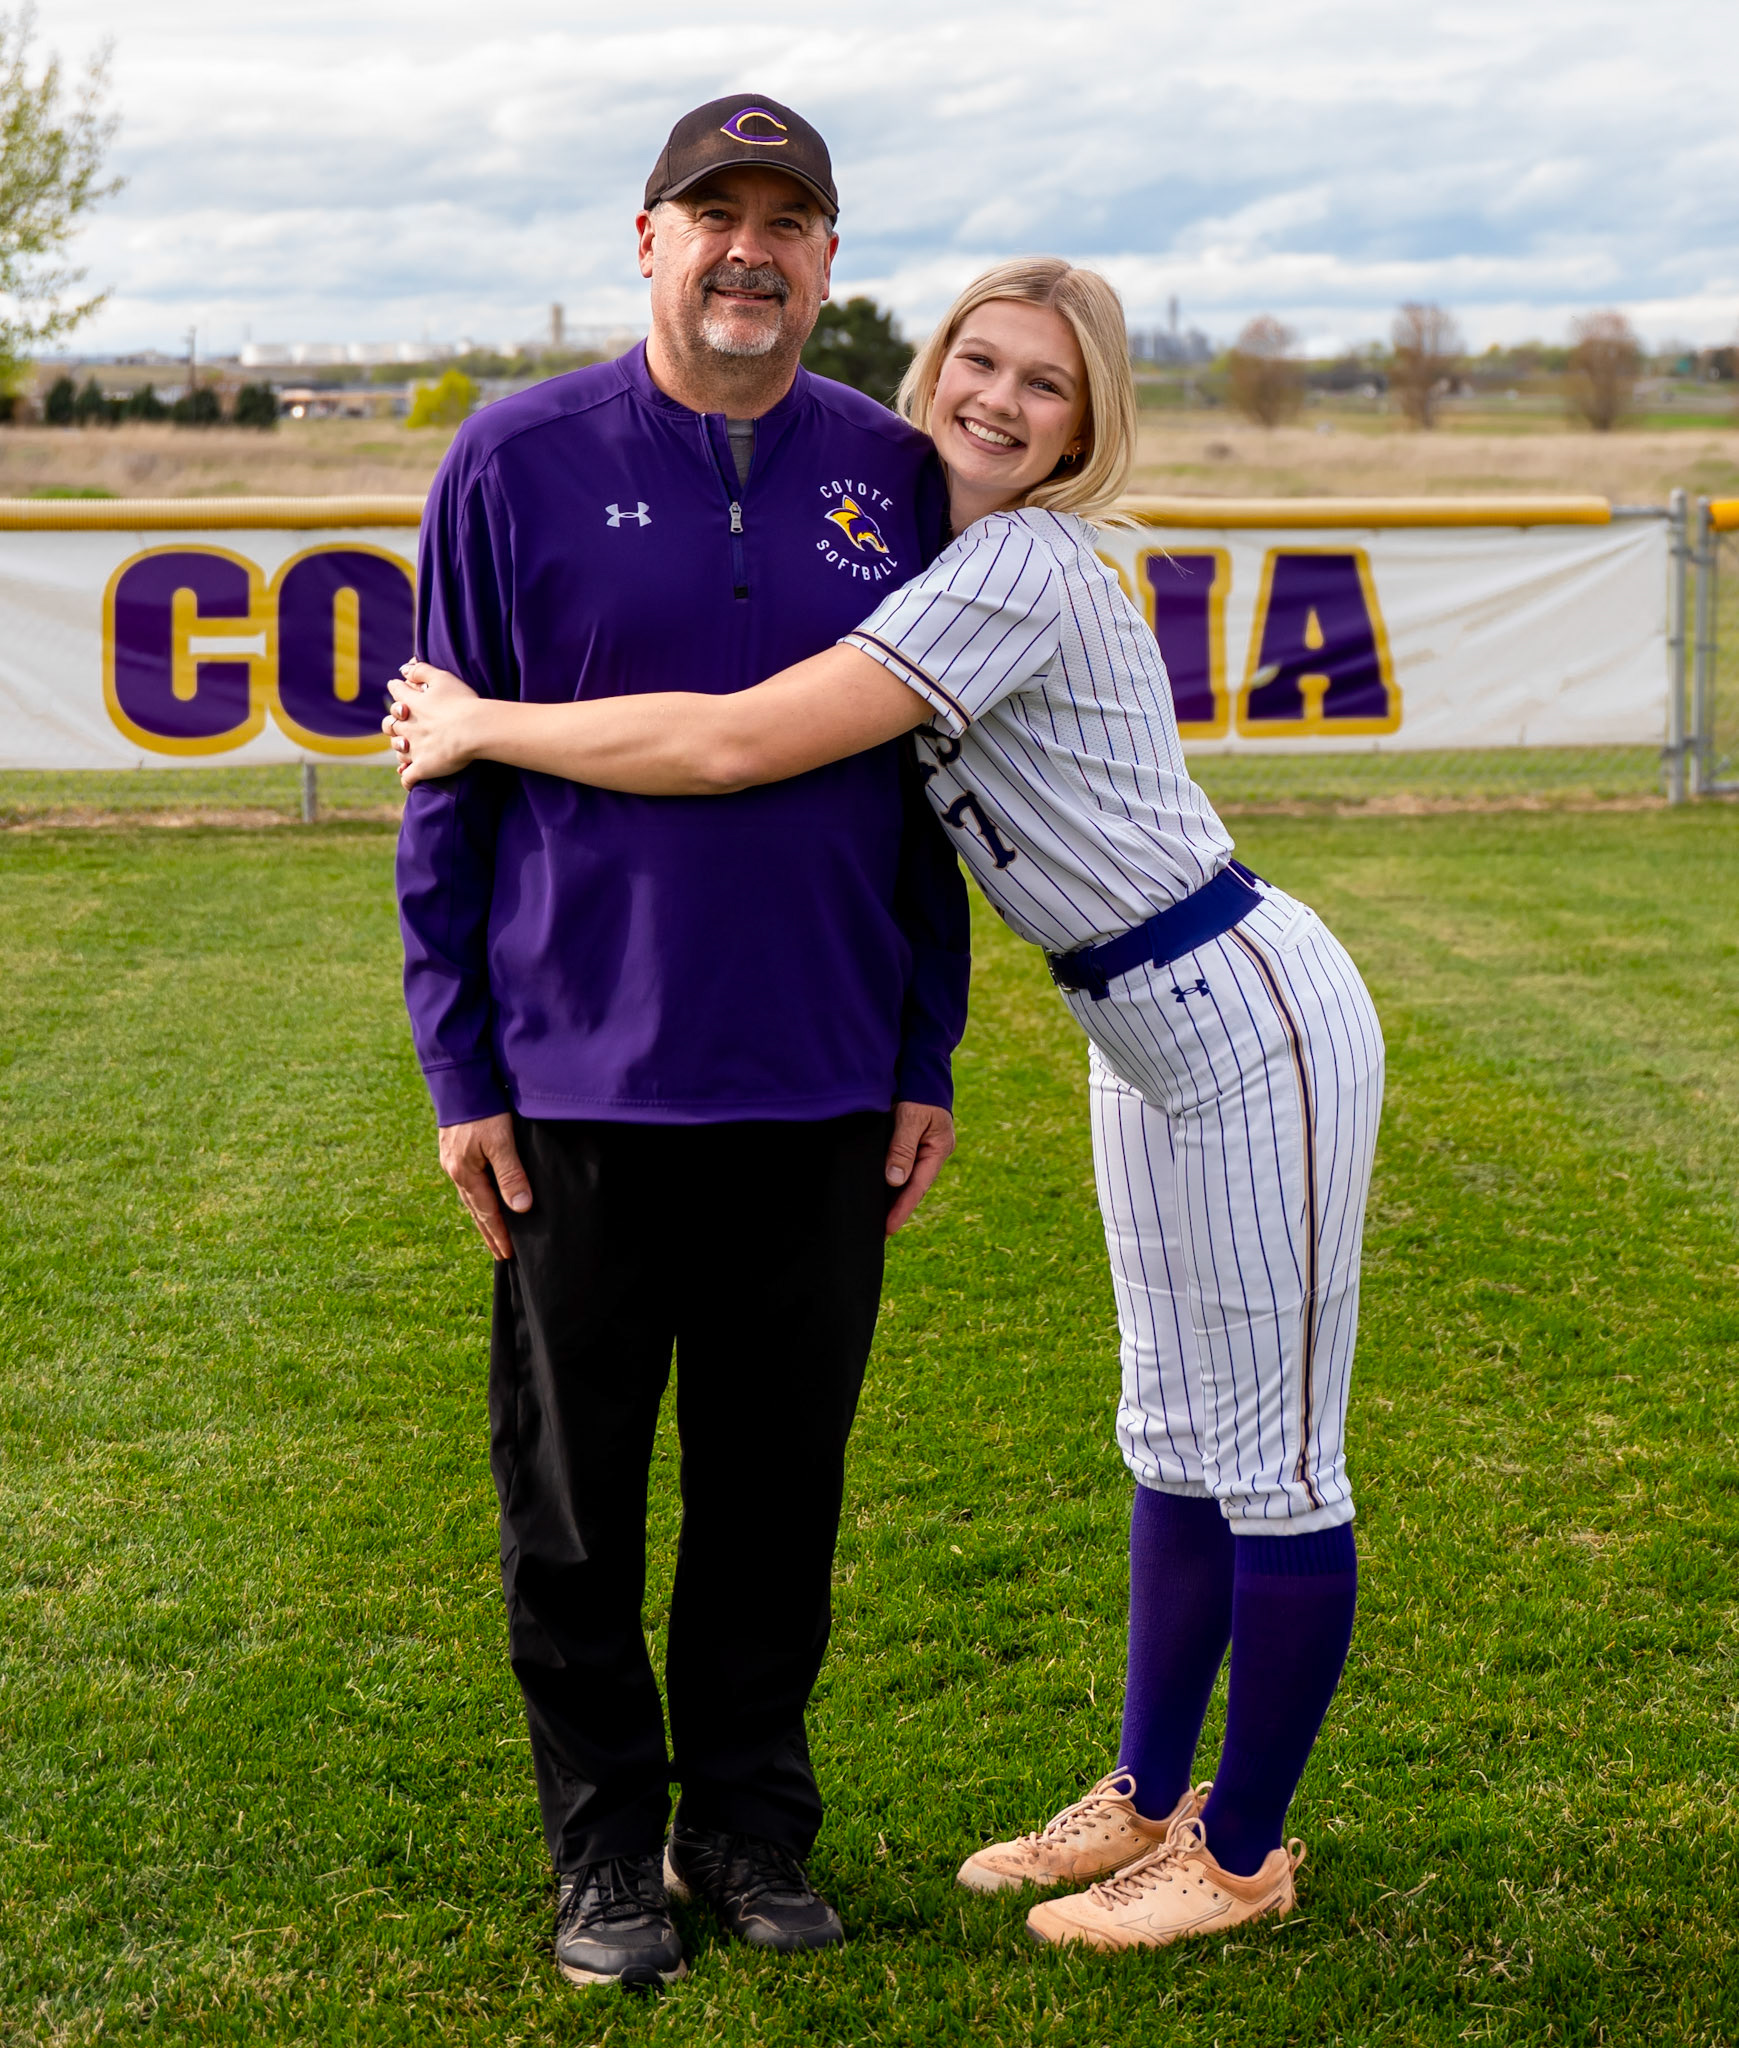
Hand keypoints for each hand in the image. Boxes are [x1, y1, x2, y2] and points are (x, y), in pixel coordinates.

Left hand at [382, 660, 483, 787]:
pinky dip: (408, 779)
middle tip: (405, 725)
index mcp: (411, 702)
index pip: (395, 691)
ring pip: (398, 750)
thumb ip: (421, 671)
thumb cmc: (462, 703)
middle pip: (389, 725)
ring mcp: (413, 749)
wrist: (474, 730)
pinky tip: (411, 780)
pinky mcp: (422, 768)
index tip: (400, 689)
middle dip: (393, 724)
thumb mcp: (443, 678)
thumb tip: (404, 668)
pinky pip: (408, 778)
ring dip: (402, 750)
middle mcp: (407, 726)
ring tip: (409, 751)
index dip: (397, 689)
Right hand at [438, 1111, 531, 1258]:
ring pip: (471, 1197)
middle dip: (489, 1232)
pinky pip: (468, 1183)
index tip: (509, 1254)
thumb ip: (511, 1174)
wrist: (459, 1080)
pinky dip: (477, 1198)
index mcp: (465, 1173)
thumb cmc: (483, 1109)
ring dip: (483, 1216)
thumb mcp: (501, 1141)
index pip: (487, 1212)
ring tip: (492, 1233)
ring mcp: (452, 1160)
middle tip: (501, 1254)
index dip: (499, 1234)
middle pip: (475, 1210)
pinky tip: (482, 1198)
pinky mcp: (454, 1149)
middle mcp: (455, 1170)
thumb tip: (521, 1207)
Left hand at [883, 1100, 955, 1235]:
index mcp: (938, 1150)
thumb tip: (894, 1181)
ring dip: (893, 1198)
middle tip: (880, 1234)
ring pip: (906, 1179)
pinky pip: (900, 1167)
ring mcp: (923, 1149)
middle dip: (897, 1210)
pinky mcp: (911, 1143)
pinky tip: (878, 1191)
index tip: (887, 1229)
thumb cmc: (919, 1090)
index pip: (917, 1187)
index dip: (902, 1210)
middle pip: (913, 1188)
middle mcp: (932, 1153)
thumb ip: (902, 1148)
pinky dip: (891, 1181)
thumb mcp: (911, 1118)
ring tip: (877, 1219)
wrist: (922, 1068)